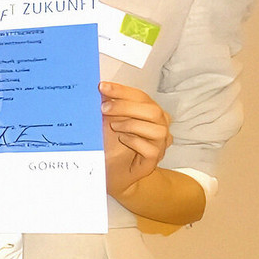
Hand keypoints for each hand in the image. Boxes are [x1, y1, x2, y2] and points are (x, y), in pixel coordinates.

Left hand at [99, 81, 171, 198]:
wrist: (111, 170)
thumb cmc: (111, 142)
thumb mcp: (107, 120)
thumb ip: (108, 105)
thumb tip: (99, 89)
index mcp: (149, 112)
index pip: (141, 96)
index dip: (122, 91)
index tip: (102, 87)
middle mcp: (159, 126)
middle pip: (152, 110)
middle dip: (126, 106)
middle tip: (104, 109)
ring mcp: (159, 144)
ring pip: (157, 129)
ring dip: (132, 124)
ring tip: (113, 126)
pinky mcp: (153, 160)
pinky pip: (152, 149)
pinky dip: (135, 141)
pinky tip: (122, 139)